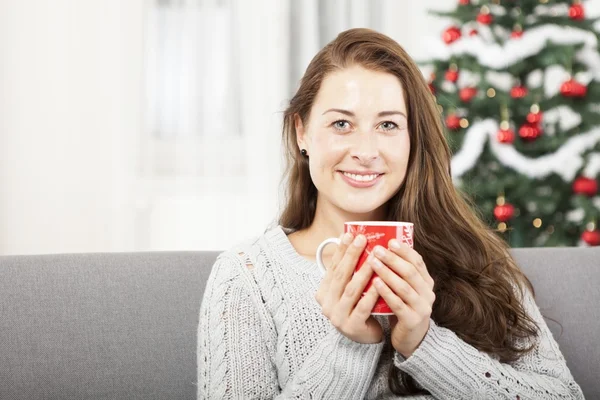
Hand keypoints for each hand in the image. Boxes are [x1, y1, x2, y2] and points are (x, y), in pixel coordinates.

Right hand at [315, 233, 382, 344]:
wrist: (363, 339)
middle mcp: (327, 305)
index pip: (332, 268)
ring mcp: (338, 317)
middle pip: (341, 276)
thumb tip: (354, 243)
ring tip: (375, 257)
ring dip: (363, 271)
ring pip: (352, 290)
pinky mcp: (352, 327)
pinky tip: (380, 281)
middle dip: (352, 256)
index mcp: (323, 293)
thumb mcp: (348, 290)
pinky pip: (363, 307)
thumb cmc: (357, 308)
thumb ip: (348, 273)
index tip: (349, 235)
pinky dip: (371, 293)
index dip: (341, 251)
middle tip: (362, 239)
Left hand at [369, 240, 435, 357]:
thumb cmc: (403, 308)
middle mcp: (427, 293)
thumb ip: (399, 273)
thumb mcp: (404, 289)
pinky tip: (375, 282)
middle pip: (411, 272)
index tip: (390, 241)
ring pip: (404, 287)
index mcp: (426, 283)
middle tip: (377, 249)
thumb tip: (381, 248)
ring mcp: (422, 308)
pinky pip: (398, 304)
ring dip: (387, 273)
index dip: (404, 250)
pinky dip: (386, 292)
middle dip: (393, 259)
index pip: (417, 262)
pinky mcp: (413, 321)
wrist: (411, 339)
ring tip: (373, 262)